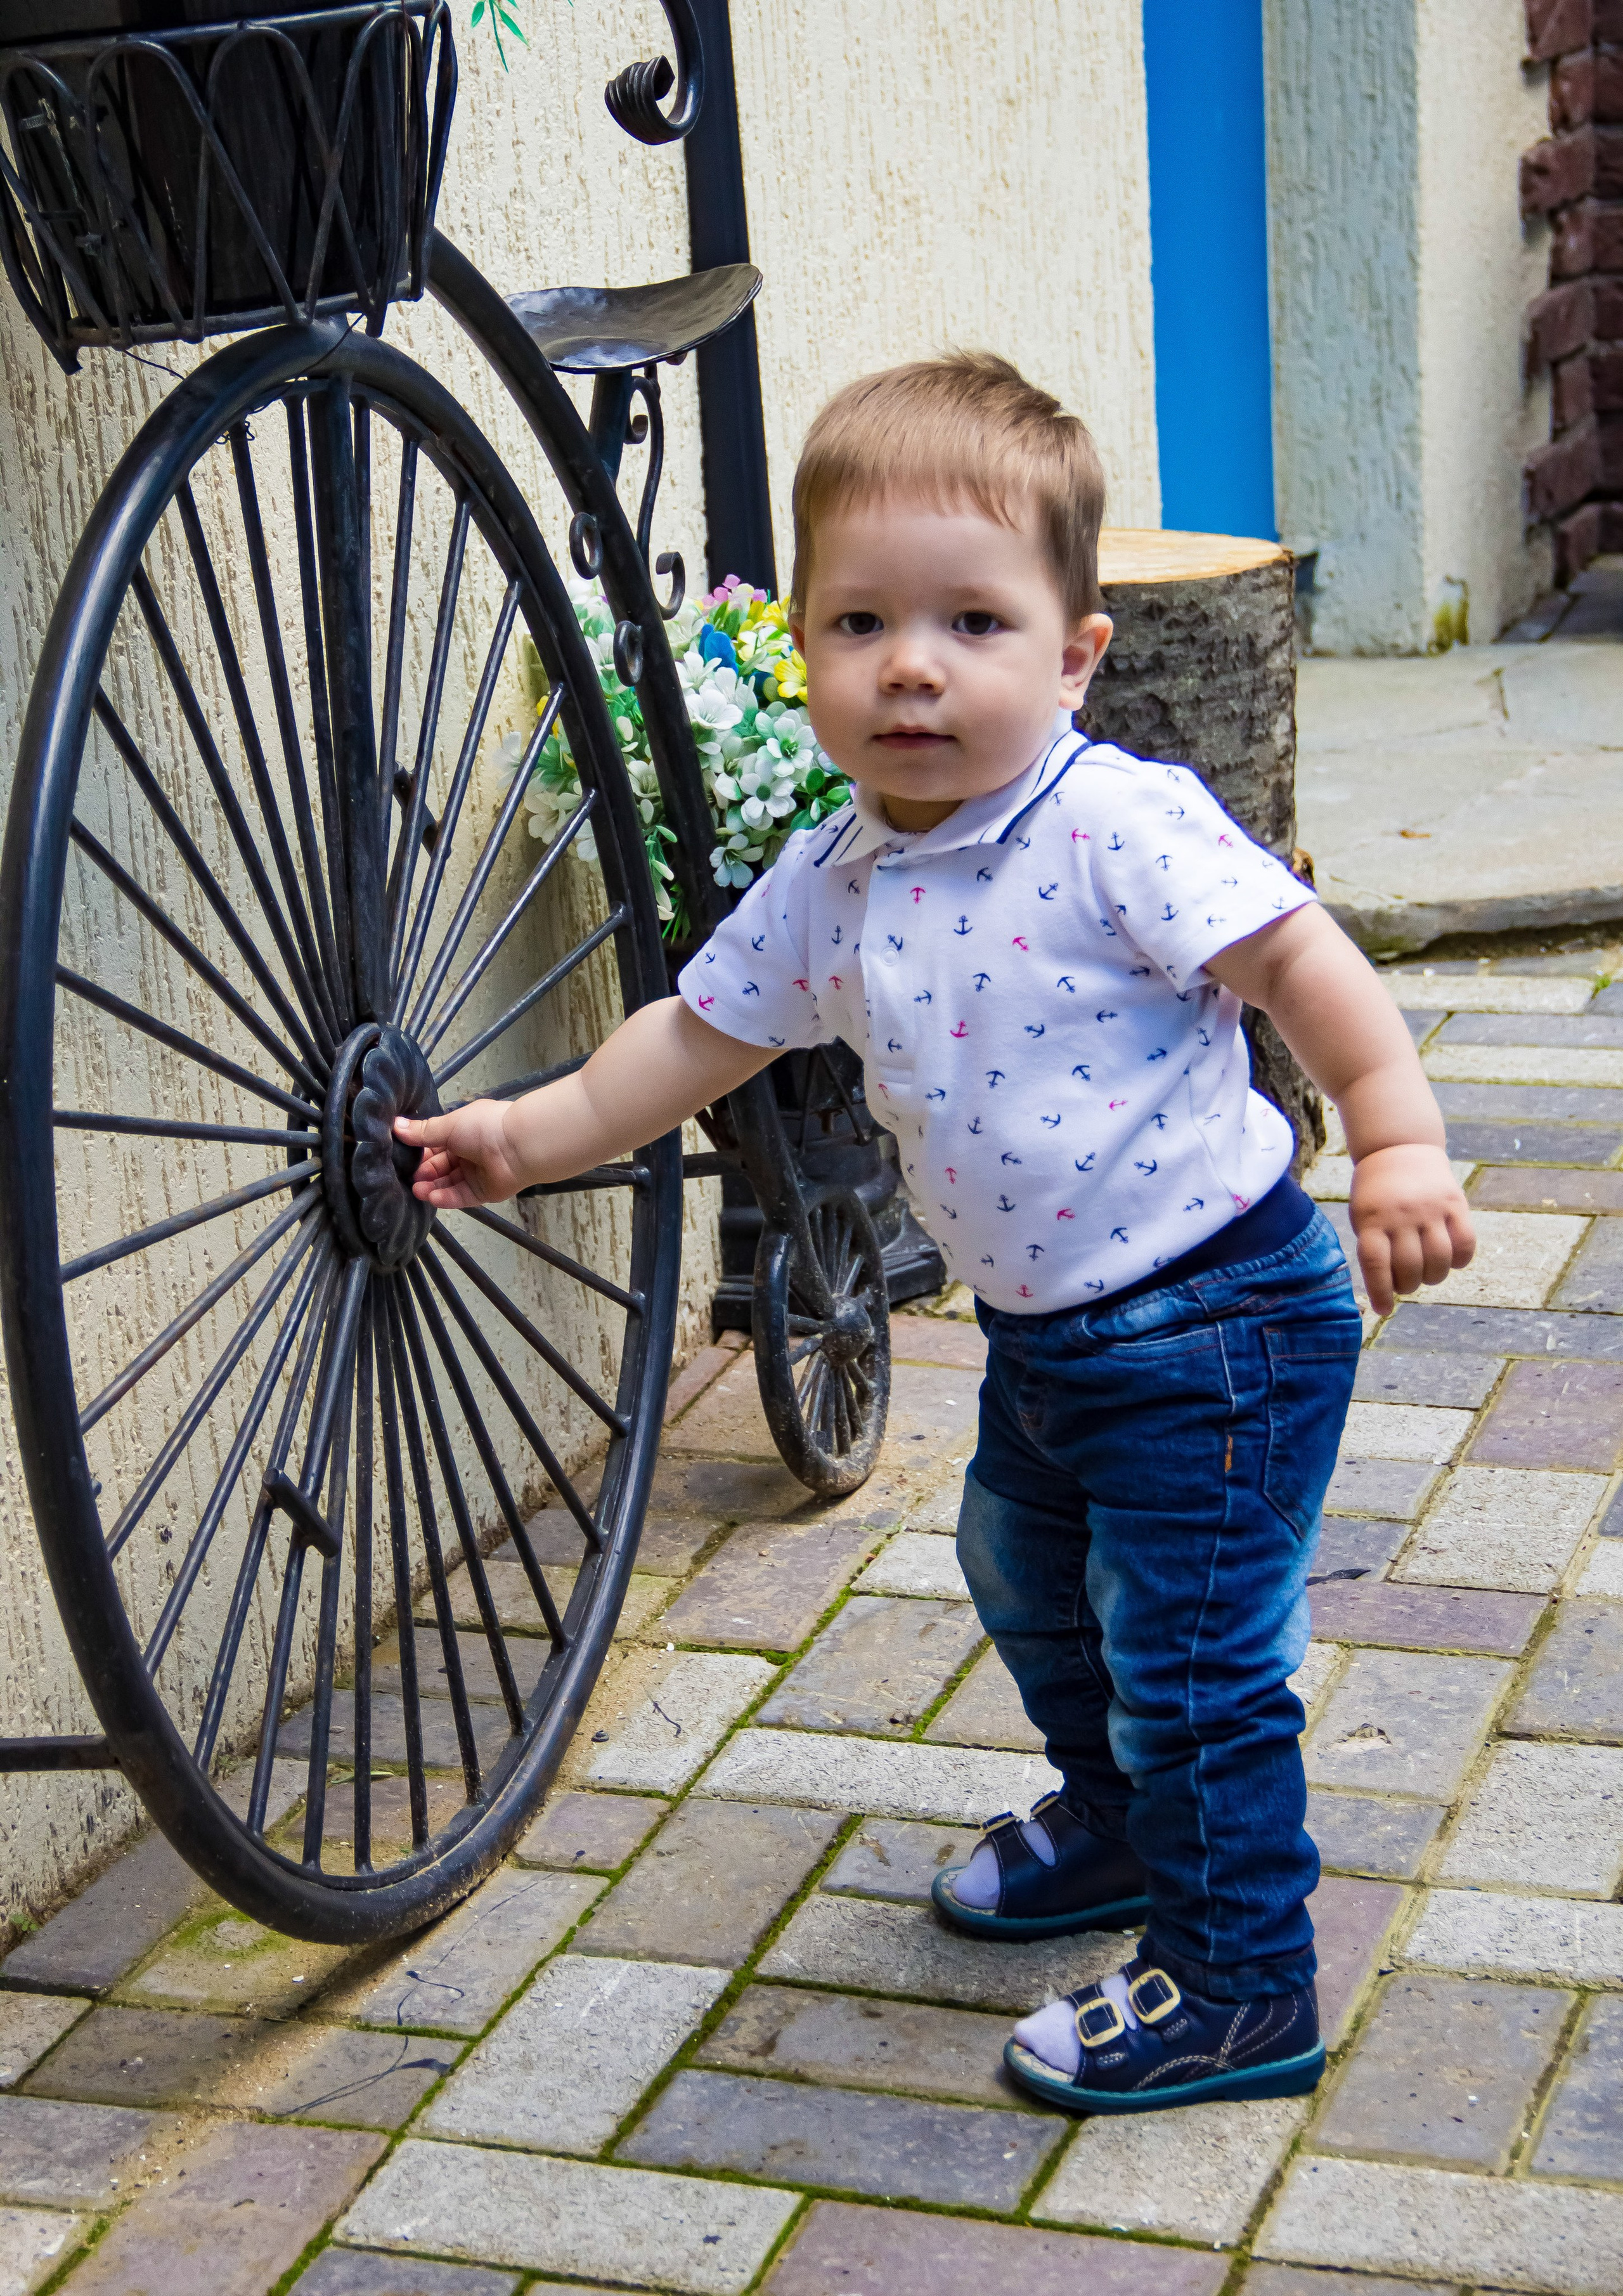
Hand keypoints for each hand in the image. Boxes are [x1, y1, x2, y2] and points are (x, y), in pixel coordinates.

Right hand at [395, 1100, 522, 1208]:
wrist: (518, 1146)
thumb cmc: (483, 1128)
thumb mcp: (449, 1125)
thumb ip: (423, 1131)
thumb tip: (395, 1126)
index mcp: (462, 1132)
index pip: (435, 1145)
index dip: (420, 1152)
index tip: (402, 1157)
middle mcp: (468, 1153)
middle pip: (440, 1166)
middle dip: (424, 1173)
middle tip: (408, 1178)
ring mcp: (476, 1174)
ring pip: (449, 1184)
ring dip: (431, 1187)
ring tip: (416, 1190)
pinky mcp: (483, 1193)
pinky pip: (461, 1197)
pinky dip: (446, 1198)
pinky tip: (431, 1198)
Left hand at [1349, 1142, 1474, 1316]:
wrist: (1398, 1147)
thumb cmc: (1376, 1194)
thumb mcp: (1363, 1216)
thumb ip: (1374, 1248)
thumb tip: (1388, 1291)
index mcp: (1372, 1219)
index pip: (1376, 1264)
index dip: (1381, 1292)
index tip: (1384, 1310)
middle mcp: (1401, 1215)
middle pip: (1411, 1268)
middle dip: (1408, 1286)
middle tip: (1406, 1283)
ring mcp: (1430, 1209)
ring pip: (1440, 1261)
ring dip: (1434, 1277)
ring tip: (1427, 1273)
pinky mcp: (1455, 1203)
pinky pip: (1465, 1244)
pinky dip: (1460, 1260)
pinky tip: (1450, 1260)